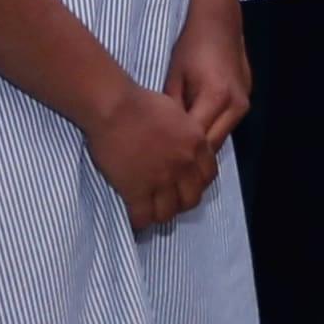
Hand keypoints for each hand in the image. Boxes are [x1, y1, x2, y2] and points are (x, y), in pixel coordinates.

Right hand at [75, 81, 226, 225]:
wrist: (115, 107)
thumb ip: (185, 132)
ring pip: (168, 213)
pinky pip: (143, 217)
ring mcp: (162, 180)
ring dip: (160, 214)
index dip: (197, 183)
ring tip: (150, 211)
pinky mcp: (137, 190)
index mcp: (196, 144)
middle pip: (191, 199)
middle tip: (167, 200)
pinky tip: (134, 216)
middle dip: (181, 202)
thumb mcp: (176, 113)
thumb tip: (182, 142)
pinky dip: (139, 220)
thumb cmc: (140, 102)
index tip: (186, 185)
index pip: (208, 176)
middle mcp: (184, 165)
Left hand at [163, 4, 252, 159]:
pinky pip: (226, 126)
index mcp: (216, 97)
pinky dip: (211, 133)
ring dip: (202, 148)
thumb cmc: (192, 46)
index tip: (159, 162)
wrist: (220, 22)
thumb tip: (165, 137)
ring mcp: (244, 104)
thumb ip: (172, 109)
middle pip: (212, 146)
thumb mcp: (174, 77)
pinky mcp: (246, 101)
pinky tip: (193, 136)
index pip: (196, 138)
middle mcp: (236, 105)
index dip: (178, 152)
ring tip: (179, 155)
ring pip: (221, 139)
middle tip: (168, 166)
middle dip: (192, 157)